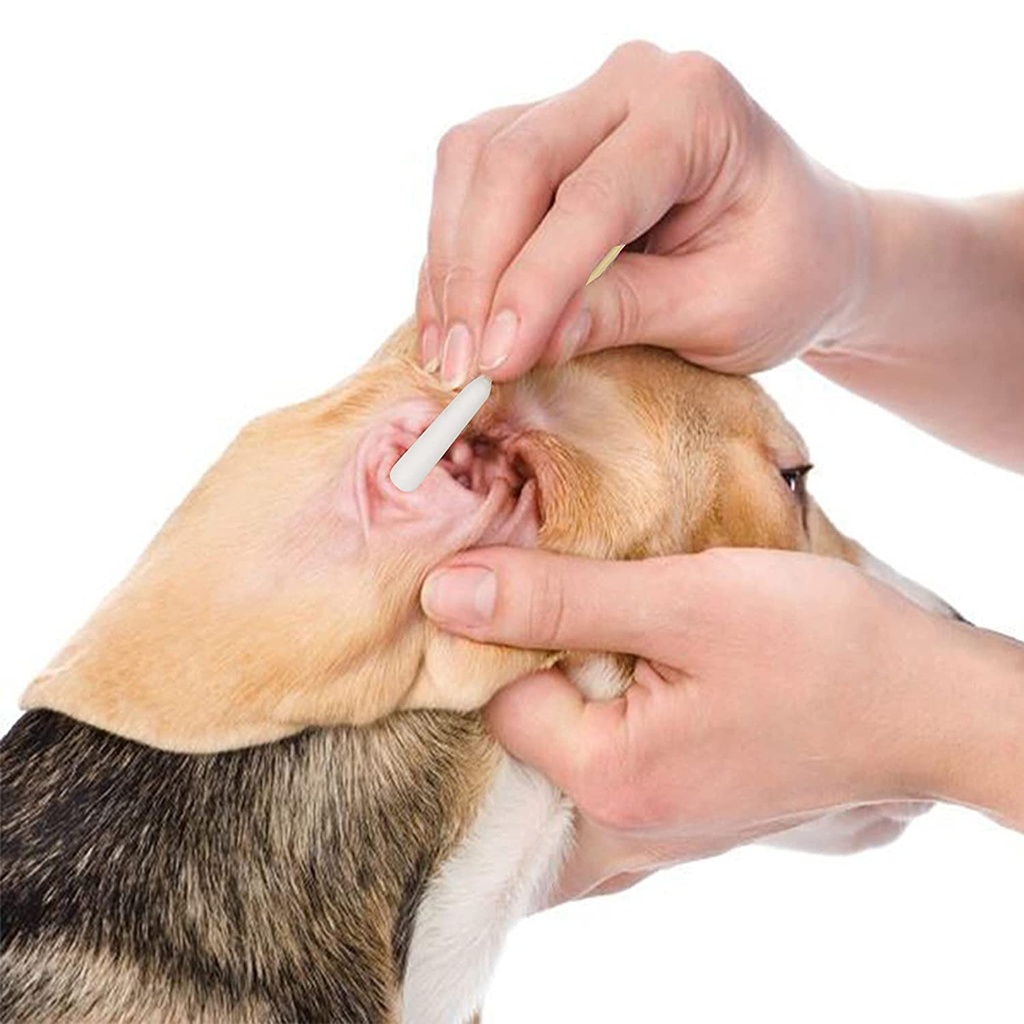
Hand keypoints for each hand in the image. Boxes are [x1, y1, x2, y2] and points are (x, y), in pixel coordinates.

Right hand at [418, 41, 866, 387]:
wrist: (802, 244)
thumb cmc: (784, 274)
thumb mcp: (723, 310)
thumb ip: (627, 314)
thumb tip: (526, 342)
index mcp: (696, 107)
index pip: (592, 195)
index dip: (535, 283)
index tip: (496, 361)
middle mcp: (631, 83)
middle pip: (513, 161)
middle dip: (476, 272)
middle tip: (461, 367)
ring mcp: (581, 102)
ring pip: (474, 163)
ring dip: (451, 263)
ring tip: (448, 353)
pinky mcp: (547, 137)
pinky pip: (473, 181)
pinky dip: (454, 254)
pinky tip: (450, 321)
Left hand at [420, 546, 1023, 901]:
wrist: (930, 703)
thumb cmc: (822, 648)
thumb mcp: (682, 602)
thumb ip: (558, 601)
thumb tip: (444, 593)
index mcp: (608, 777)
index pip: (495, 697)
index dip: (503, 626)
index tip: (532, 570)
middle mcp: (622, 819)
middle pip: (526, 724)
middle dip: (536, 649)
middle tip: (570, 584)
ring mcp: (656, 819)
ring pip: (570, 733)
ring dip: (578, 669)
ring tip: (615, 616)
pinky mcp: (684, 798)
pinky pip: (613, 749)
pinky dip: (614, 696)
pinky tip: (644, 655)